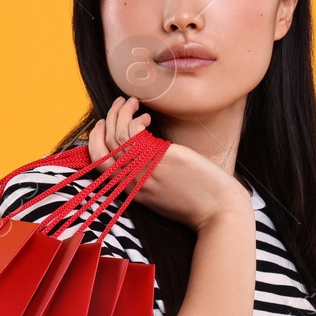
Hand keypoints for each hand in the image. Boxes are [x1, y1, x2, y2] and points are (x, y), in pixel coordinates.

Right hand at [88, 95, 249, 231]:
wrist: (219, 212)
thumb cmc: (197, 202)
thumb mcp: (162, 194)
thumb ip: (148, 177)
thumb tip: (144, 153)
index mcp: (131, 191)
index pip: (99, 162)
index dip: (96, 139)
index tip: (104, 124)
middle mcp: (133, 181)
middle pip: (104, 146)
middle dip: (107, 120)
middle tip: (118, 104)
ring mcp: (145, 169)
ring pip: (118, 135)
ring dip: (121, 113)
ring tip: (132, 102)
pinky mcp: (161, 158)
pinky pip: (134, 133)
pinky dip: (135, 119)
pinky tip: (148, 117)